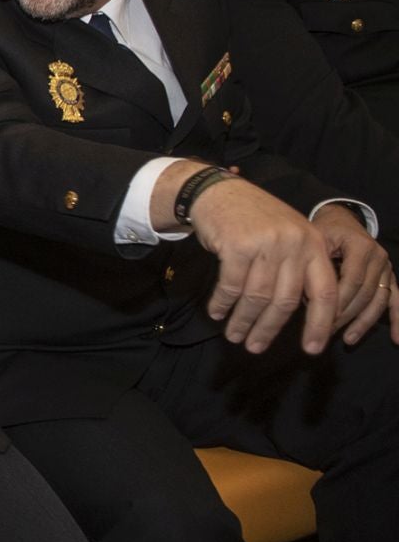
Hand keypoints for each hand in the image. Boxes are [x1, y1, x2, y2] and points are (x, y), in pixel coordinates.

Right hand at [187, 177, 336, 353]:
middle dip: (270, 329)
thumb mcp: (289, 237)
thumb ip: (300, 269)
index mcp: (314, 245)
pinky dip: (222, 304)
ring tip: (234, 336)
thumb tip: (304, 314)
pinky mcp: (237, 246)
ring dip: (243, 321)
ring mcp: (266, 244)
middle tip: (256, 348)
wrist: (219, 192)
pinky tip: (216, 313)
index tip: (312, 349)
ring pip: (257, 296)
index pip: (325, 292)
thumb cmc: (254, 220)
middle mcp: (294, 244)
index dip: (320, 324)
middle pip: (286, 300)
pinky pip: (231, 286)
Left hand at [311, 205, 398, 345]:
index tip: (319, 318)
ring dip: (363, 322)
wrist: (341, 220)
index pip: (351, 280)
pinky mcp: (389, 277)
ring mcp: (386, 268)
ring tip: (348, 340)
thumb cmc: (323, 231)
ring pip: (378, 300)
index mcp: (360, 246)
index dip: (336, 301)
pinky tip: (397, 339)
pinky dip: (397, 320)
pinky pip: (395, 300)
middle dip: (345, 315)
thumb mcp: (315, 240)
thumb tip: (306, 300)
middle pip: (364, 293)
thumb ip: (314, 266)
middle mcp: (378, 257)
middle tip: (325, 333)